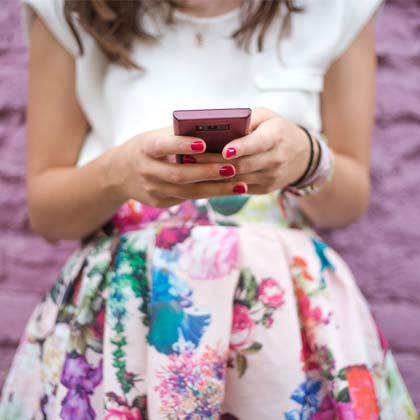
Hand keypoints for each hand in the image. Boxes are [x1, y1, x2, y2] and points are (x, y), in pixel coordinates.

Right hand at [105, 126, 247, 207]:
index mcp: (145, 148)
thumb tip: (216, 133)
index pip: (163, 146)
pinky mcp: (158, 202)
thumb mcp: (155, 136)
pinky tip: (226, 191)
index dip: (182, 145)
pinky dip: (208, 194)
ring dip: (215, 189)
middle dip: (207, 173)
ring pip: (187, 192)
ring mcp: (152, 189)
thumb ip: (179, 136)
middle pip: (179, 174)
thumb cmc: (147, 148)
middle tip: (232, 169)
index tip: (204, 144)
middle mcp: (146, 170)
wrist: (119, 173)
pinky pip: (186, 199)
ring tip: (239, 185)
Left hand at [190, 107, 314, 194]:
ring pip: (237, 179)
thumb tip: (218, 125)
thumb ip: (246, 119)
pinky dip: (221, 184)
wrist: (302, 156)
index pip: (258, 143)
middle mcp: (275, 159)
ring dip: (212, 175)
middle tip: (190, 157)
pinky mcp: (265, 189)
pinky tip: (203, 179)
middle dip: (214, 162)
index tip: (224, 149)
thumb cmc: (277, 130)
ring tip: (191, 168)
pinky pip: (239, 188)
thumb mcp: (267, 117)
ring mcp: (270, 177)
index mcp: (276, 136)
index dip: (241, 147)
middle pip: (242, 164)